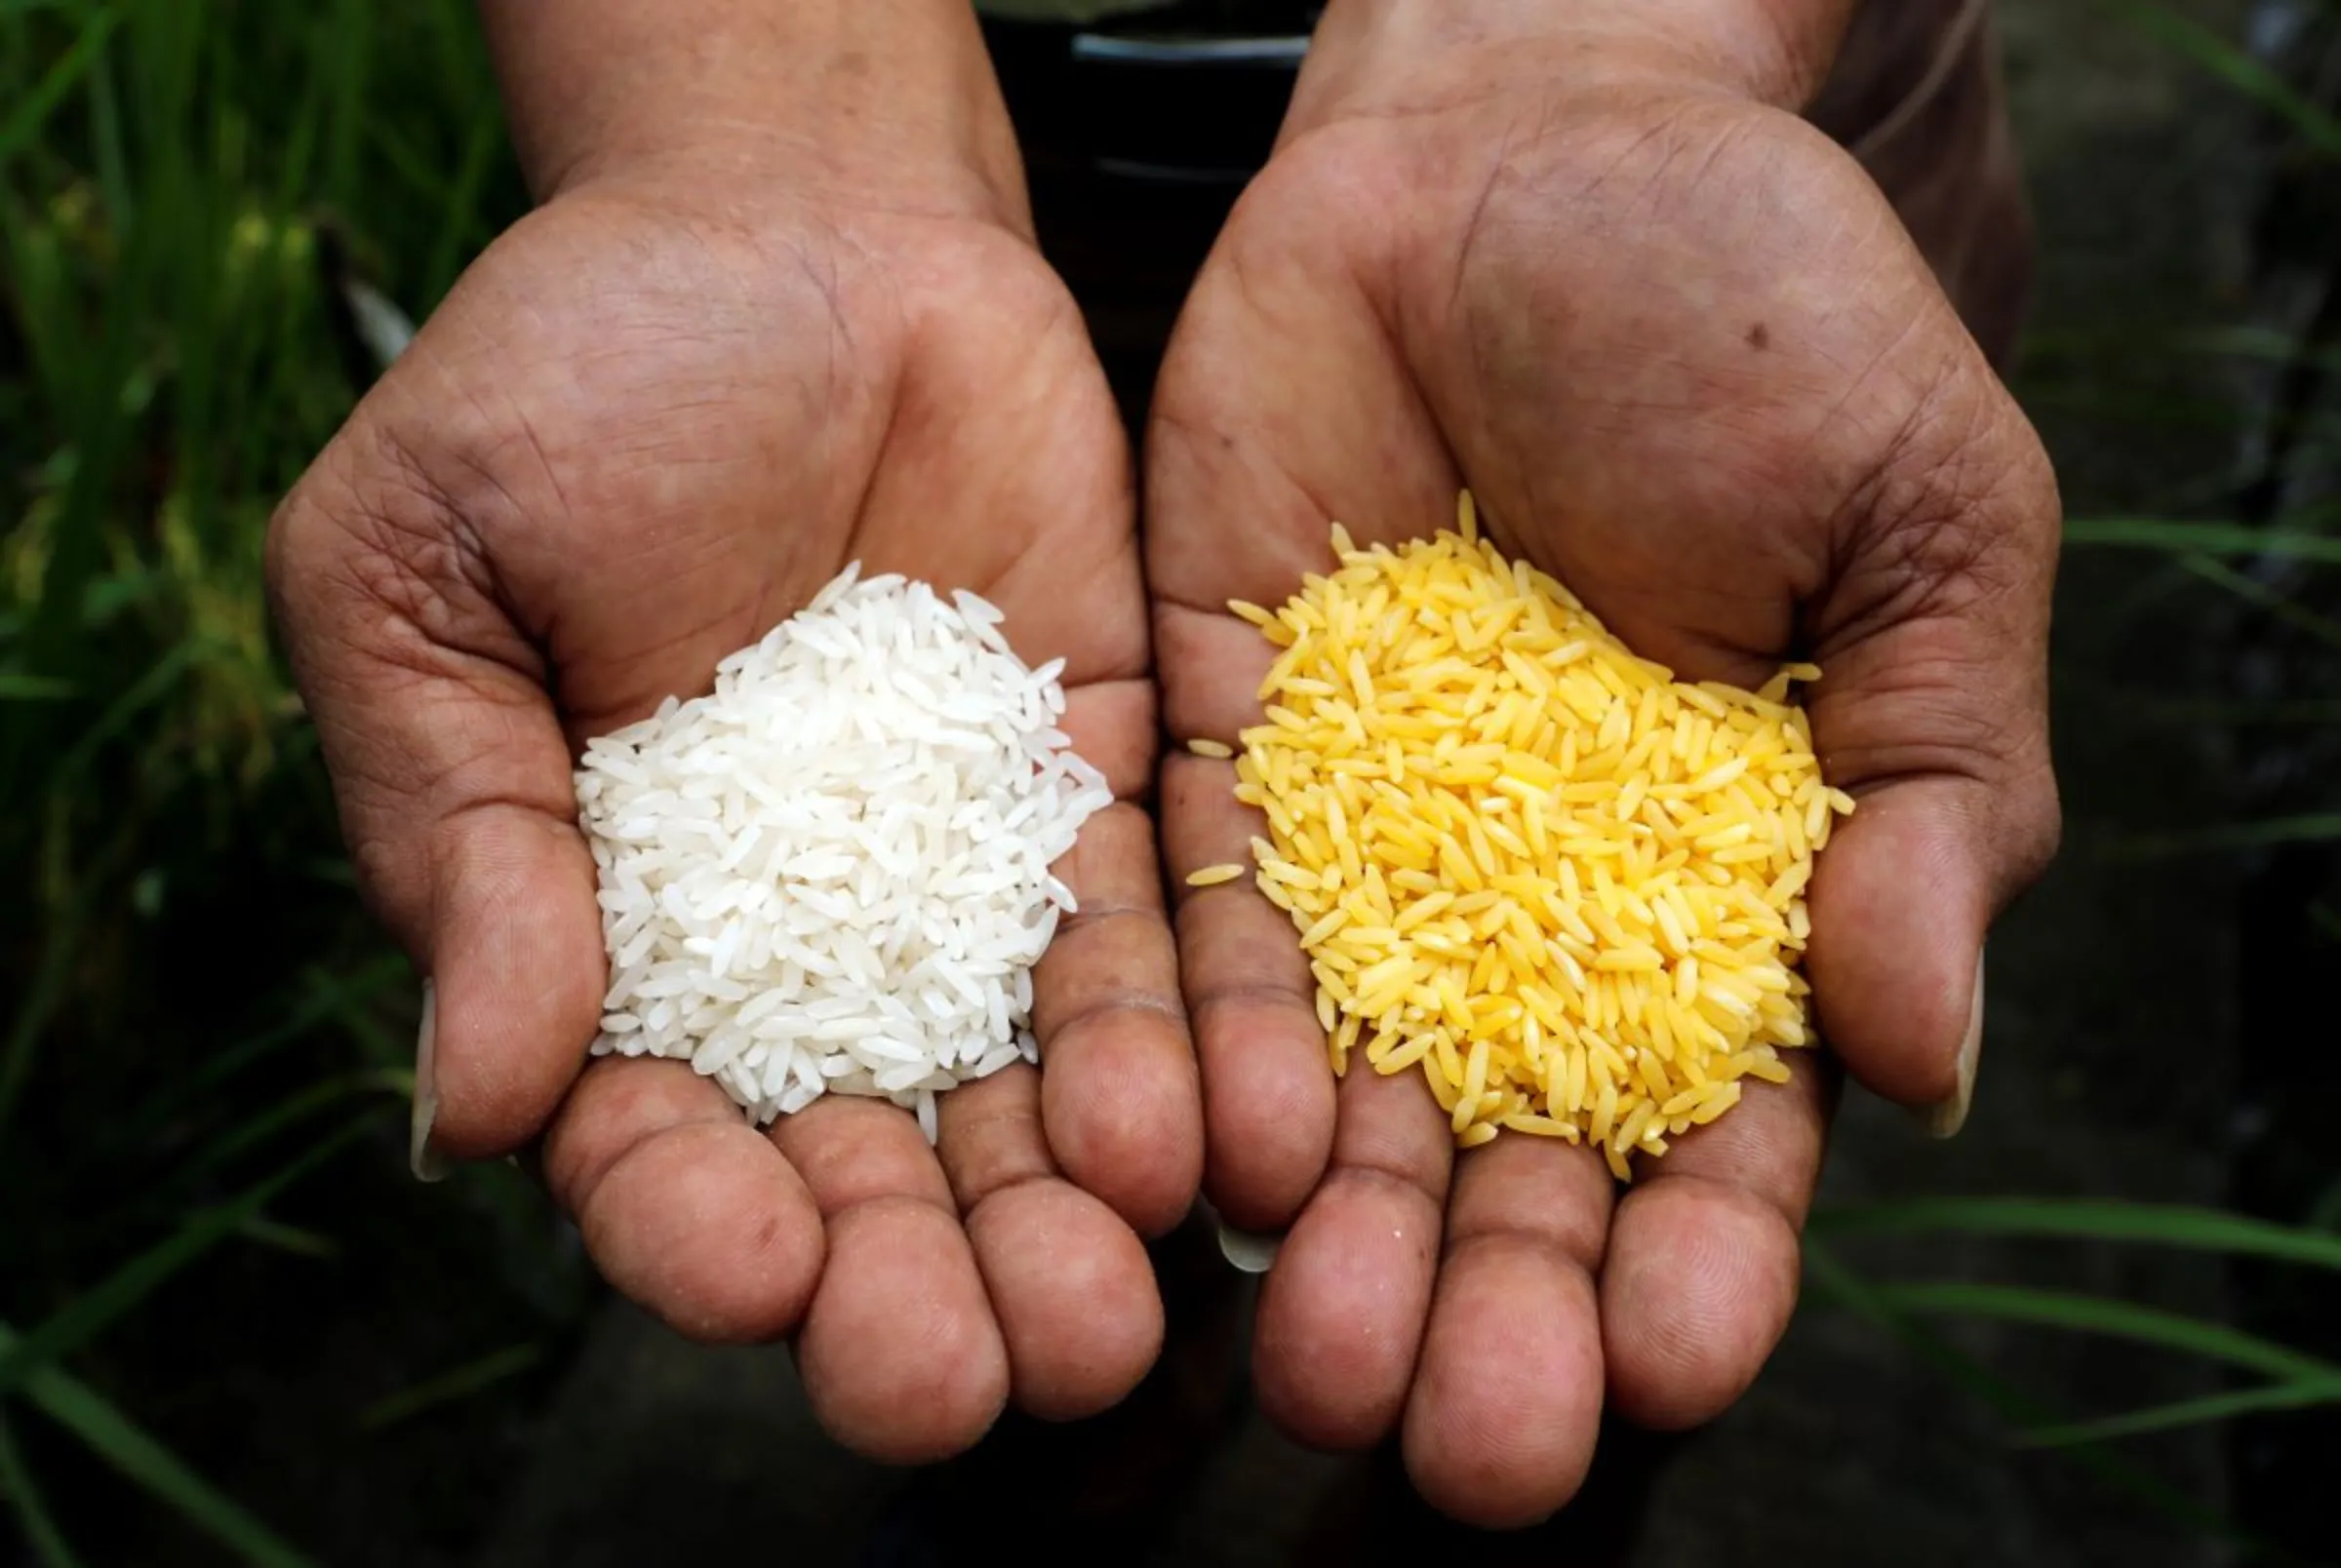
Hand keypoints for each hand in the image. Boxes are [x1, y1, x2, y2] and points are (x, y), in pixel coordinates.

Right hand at [269, 0, 1199, 1461]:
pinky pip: (1151, 940)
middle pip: (862, 1162)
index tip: (758, 1278)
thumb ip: (457, 830)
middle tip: (967, 1377)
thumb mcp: (428, 580)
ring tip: (1108, 1317)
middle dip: (910, 1280)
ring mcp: (967, 884)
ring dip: (1060, 1213)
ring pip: (1020, 1091)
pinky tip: (1215, 1143)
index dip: (695, 1222)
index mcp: (610, 936)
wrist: (795, 229)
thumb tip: (476, 1096)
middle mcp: (804, 952)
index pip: (648, 1133)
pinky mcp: (1107, 793)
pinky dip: (1181, 1044)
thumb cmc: (569, 383)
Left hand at [1147, 0, 2057, 1524]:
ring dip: (1332, 1223)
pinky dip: (1203, 1034)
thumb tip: (1928, 1049)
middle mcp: (1530, 891)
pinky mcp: (1219, 735)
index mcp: (1727, 872)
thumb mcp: (1920, 525)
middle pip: (1510, 1143)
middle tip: (1464, 1443)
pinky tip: (1203, 1155)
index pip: (1720, 1111)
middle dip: (1496, 1297)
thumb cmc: (1766, 310)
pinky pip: (1203, 914)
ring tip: (1314, 1361)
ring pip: (1345, 1074)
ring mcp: (1365, 826)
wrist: (1534, 136)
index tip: (1676, 1366)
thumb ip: (1925, 784)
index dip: (1706, 1249)